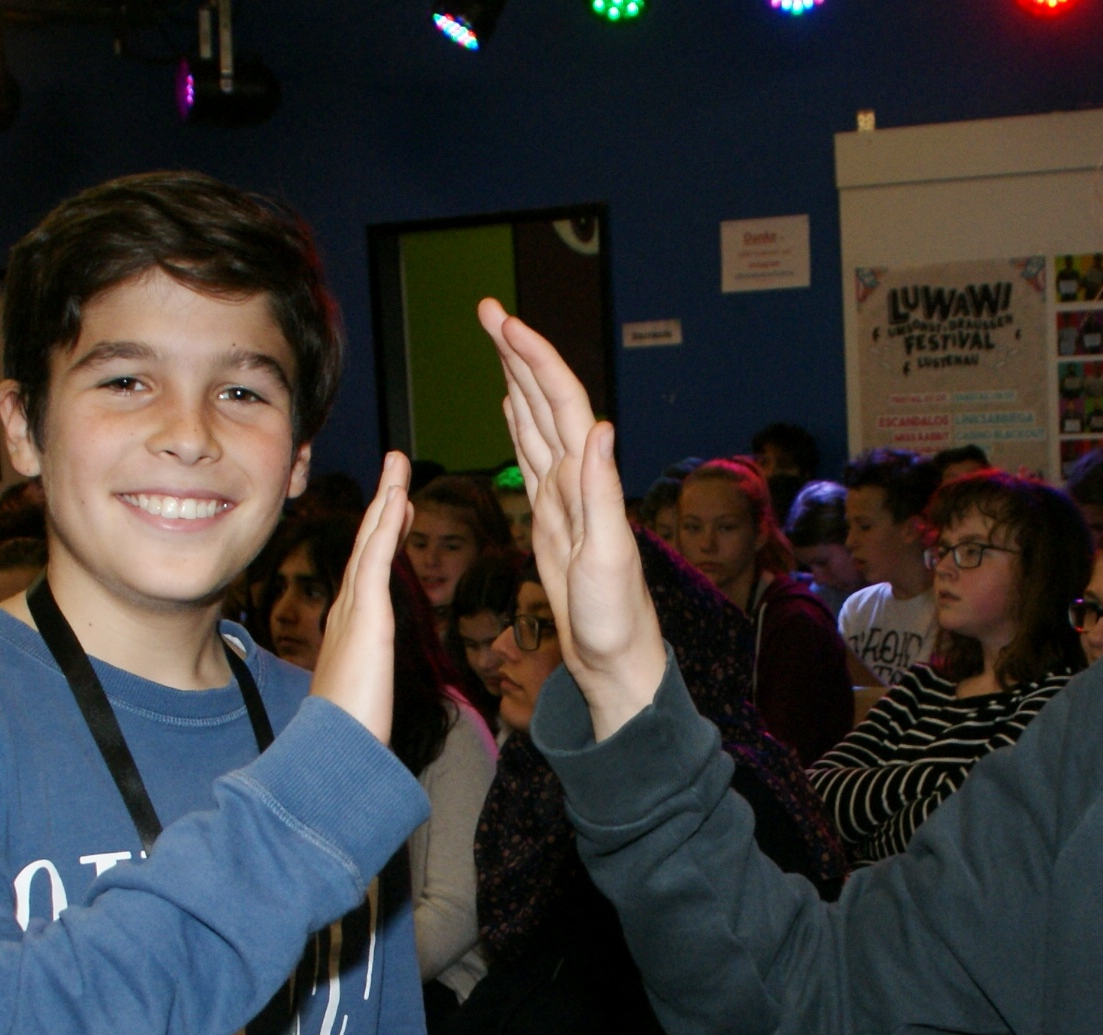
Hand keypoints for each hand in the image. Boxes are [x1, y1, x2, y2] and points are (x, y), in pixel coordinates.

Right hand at [305, 450, 413, 744]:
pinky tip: (397, 496)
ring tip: (398, 466)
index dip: (383, 536)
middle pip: (368, 546)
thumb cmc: (346, 738)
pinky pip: (376, 558)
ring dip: (386, 500)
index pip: (369, 572)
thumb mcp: (362, 705)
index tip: (397, 508)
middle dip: (384, 505)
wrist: (332, 755)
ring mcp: (355, 611)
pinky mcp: (367, 616)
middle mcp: (349, 612)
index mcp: (353, 629)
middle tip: (397, 469)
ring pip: (371, 543)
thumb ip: (365, 693)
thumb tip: (369, 707)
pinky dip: (385, 524)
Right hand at [479, 299, 665, 737]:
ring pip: (537, 420)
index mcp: (588, 481)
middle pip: (547, 399)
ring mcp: (563, 494)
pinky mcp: (551, 515)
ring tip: (498, 339)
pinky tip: (513, 404)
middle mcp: (578, 478)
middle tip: (487, 309)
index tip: (504, 322)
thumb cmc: (615, 618)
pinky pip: (532, 455)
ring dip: (518, 376)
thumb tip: (602, 429)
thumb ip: (602, 493)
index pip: (562, 404)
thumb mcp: (607, 558)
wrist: (614, 657)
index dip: (535, 359)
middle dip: (518, 351)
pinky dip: (522, 422)